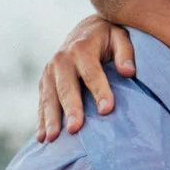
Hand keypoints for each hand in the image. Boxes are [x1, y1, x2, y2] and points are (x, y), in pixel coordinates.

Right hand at [37, 16, 133, 140]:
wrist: (85, 30)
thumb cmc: (108, 38)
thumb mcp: (120, 37)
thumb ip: (125, 53)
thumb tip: (128, 72)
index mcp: (82, 48)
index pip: (92, 72)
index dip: (100, 91)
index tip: (107, 110)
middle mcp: (62, 60)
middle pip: (66, 87)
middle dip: (71, 108)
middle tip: (75, 129)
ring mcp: (50, 72)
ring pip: (50, 97)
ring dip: (51, 118)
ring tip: (53, 139)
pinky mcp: (44, 82)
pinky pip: (42, 103)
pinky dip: (41, 120)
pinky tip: (42, 138)